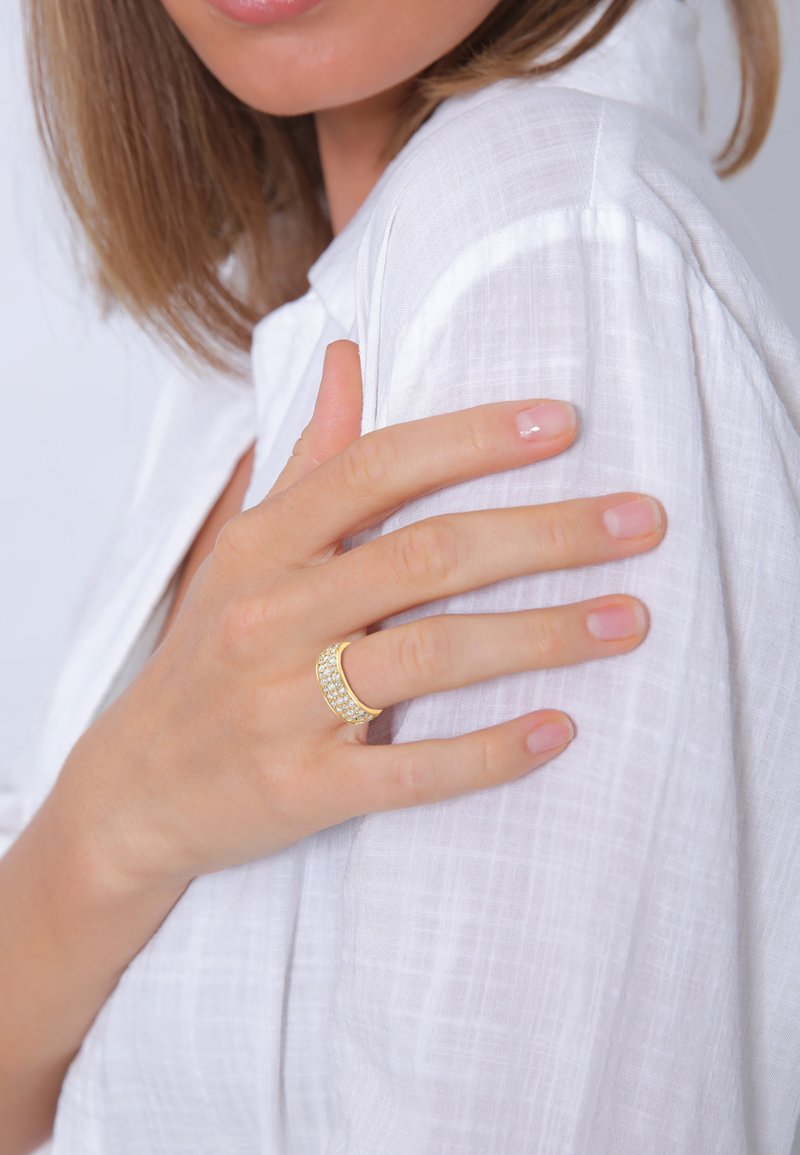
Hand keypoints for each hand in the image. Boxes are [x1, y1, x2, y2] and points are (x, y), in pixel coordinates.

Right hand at [56, 341, 665, 892]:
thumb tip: (348, 358)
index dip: (474, 439)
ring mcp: (285, 706)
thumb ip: (305, 461)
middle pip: (426, 557)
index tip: (566, 422)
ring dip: (541, 636)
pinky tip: (561, 728)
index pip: (375, 470)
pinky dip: (490, 751)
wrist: (134, 791)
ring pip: (430, 657)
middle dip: (545, 534)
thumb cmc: (204, 656)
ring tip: (629, 620)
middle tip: (641, 522)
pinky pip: (411, 771)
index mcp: (261, 547)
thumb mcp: (238, 550)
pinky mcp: (303, 789)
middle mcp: (272, 616)